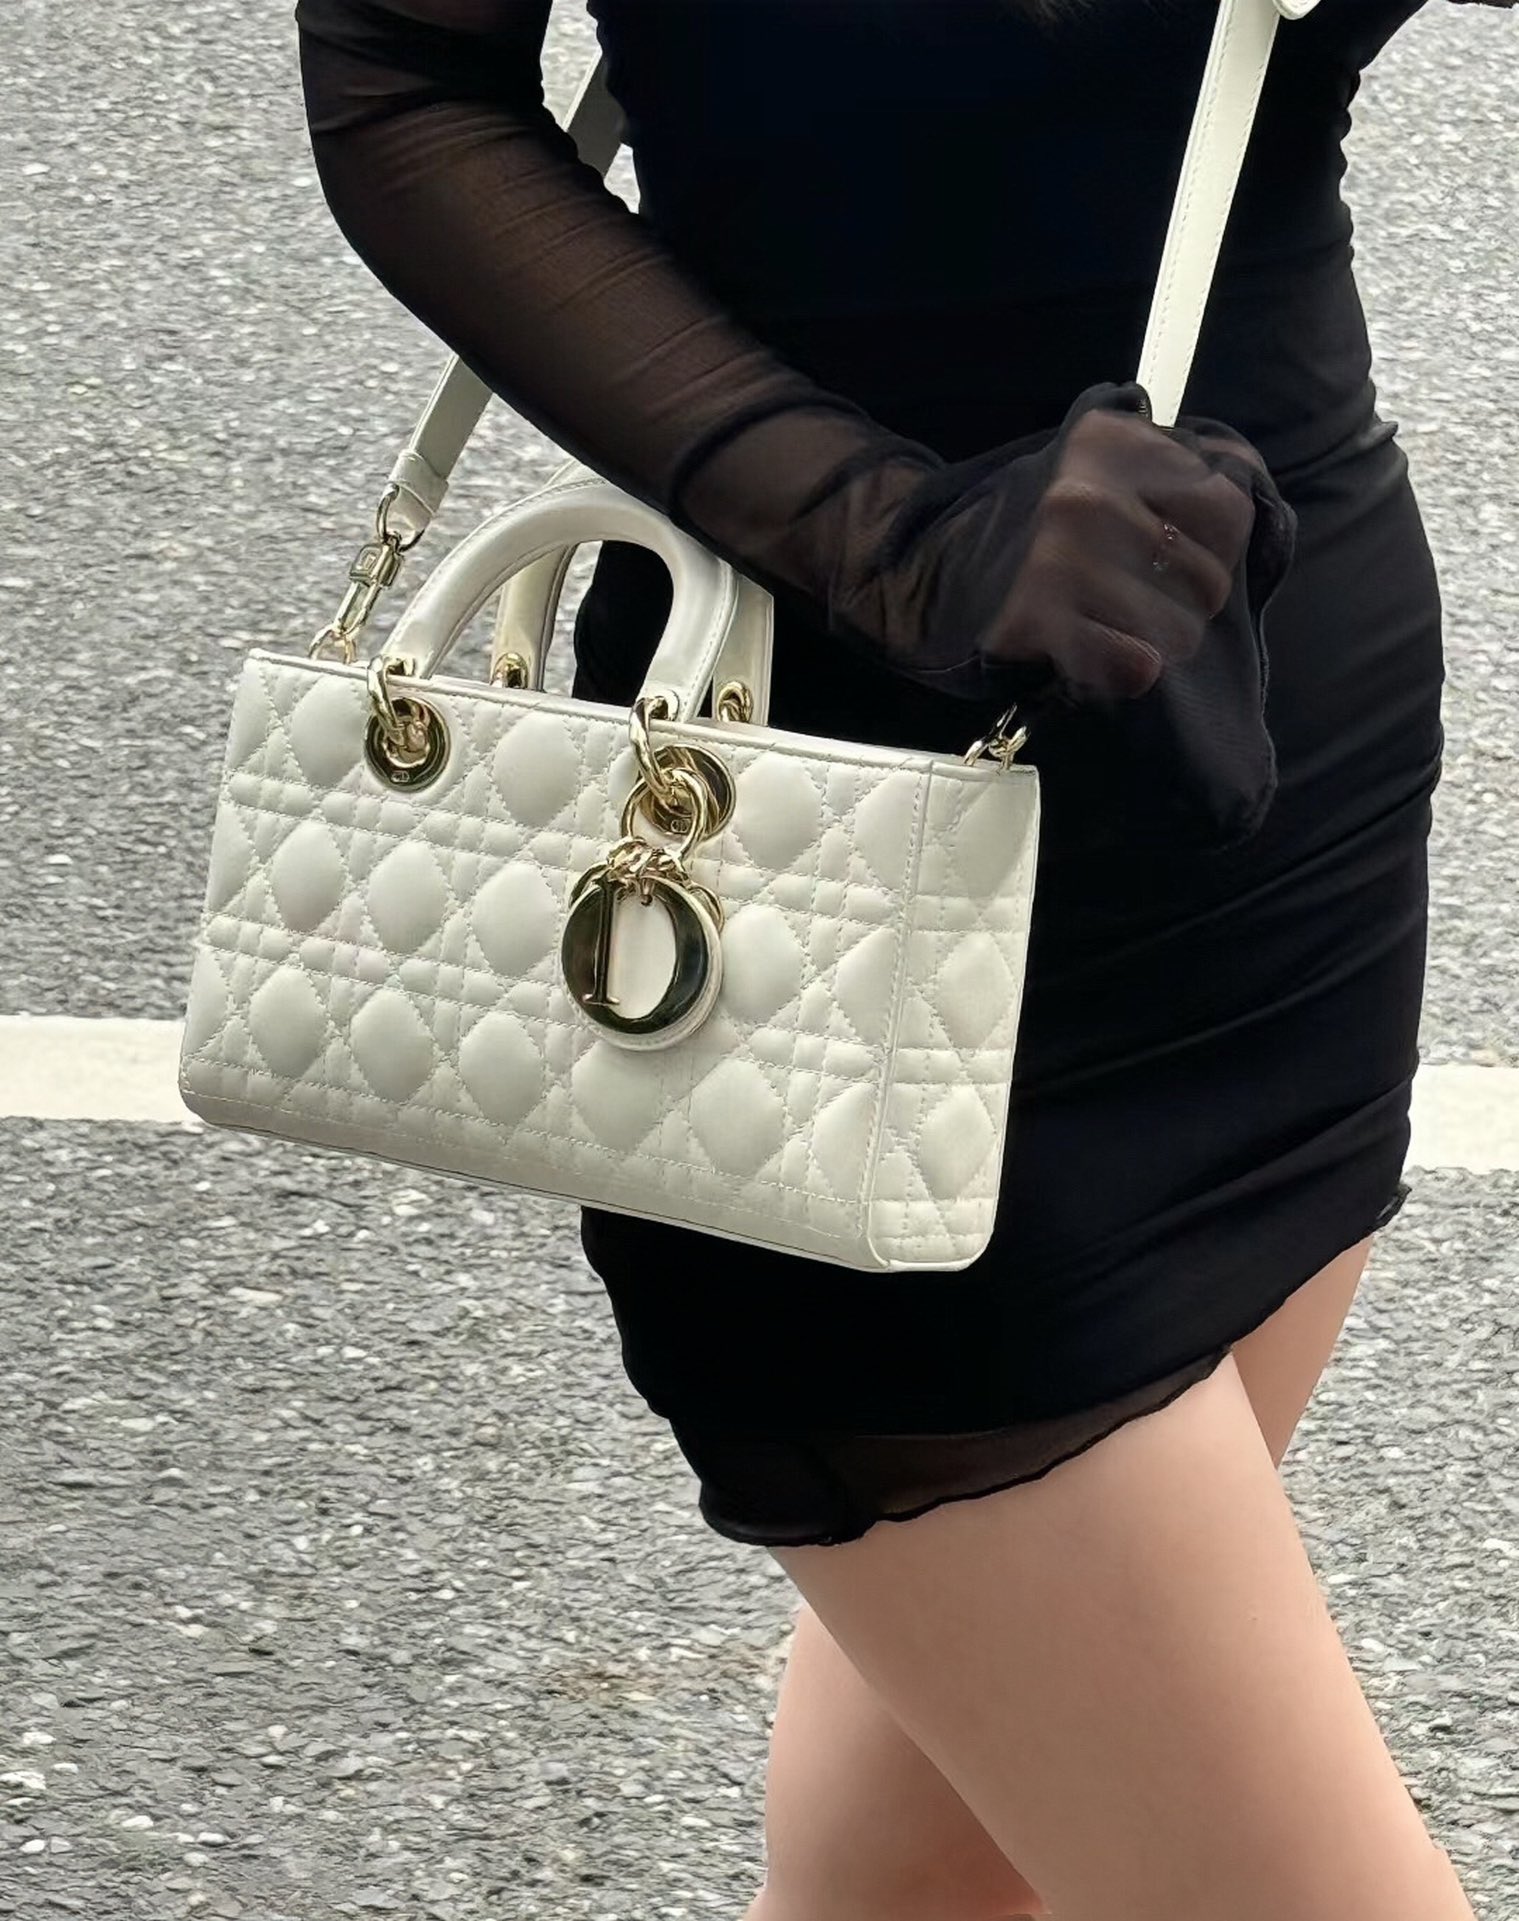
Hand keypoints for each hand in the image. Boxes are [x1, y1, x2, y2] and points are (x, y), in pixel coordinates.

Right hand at [839, 381, 1294, 706]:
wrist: (914, 569)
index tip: (1167, 559)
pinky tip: (1090, 655)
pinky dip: (1121, 672)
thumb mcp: (1089, 467)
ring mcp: (1062, 555)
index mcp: (1111, 442)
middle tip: (1130, 603)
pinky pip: (1136, 667)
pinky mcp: (1039, 617)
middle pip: (1208, 578)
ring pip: (1178, 631)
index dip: (1209, 547)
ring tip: (1107, 629)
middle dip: (1181, 603)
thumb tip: (1244, 508)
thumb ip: (1163, 476)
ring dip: (1152, 644)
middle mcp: (1089, 491)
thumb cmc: (1019, 529)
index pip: (1227, 510)